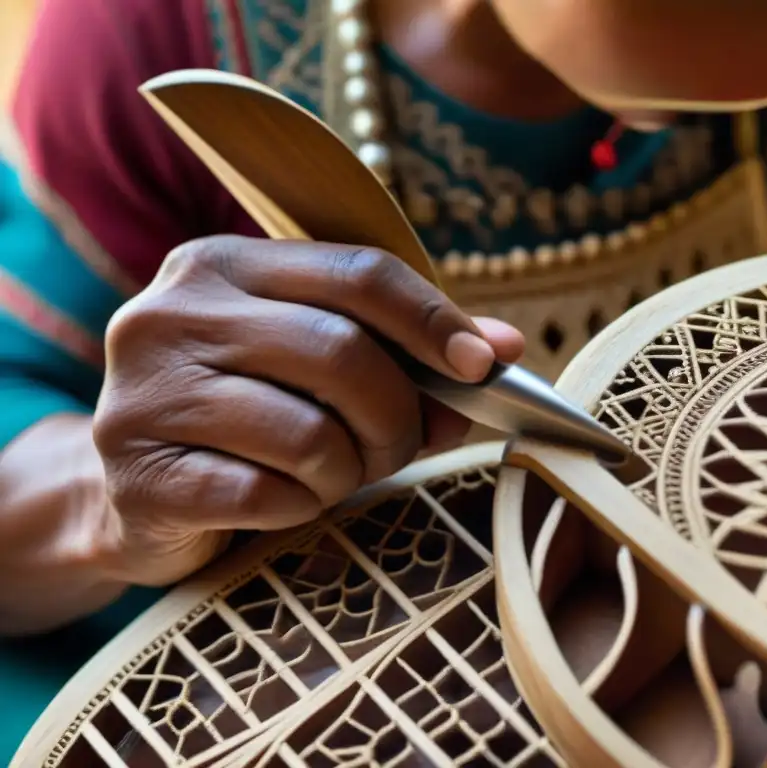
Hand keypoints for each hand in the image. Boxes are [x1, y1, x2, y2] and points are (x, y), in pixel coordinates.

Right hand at [93, 236, 523, 585]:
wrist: (132, 494)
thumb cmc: (250, 419)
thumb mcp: (320, 366)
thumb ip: (404, 350)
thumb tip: (502, 351)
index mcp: (221, 265)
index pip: (357, 273)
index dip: (435, 320)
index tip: (484, 366)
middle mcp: (171, 314)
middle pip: (341, 352)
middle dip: (398, 414)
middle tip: (402, 444)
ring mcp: (145, 395)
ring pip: (310, 433)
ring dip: (348, 469)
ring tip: (330, 475)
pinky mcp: (140, 476)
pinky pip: (268, 495)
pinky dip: (300, 507)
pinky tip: (280, 502)